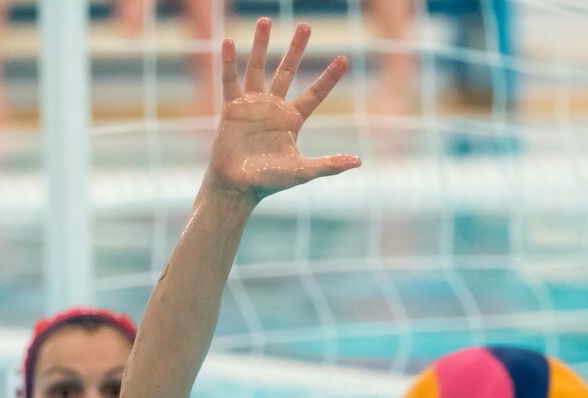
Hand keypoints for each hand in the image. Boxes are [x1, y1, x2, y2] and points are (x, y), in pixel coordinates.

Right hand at [206, 19, 360, 203]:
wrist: (237, 187)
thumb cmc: (269, 182)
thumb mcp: (302, 171)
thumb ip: (329, 165)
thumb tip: (358, 162)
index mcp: (292, 121)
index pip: (315, 94)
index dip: (330, 77)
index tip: (345, 58)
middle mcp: (274, 109)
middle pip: (287, 71)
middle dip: (297, 49)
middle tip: (307, 26)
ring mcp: (252, 105)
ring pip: (258, 68)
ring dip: (261, 45)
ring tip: (265, 20)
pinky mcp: (232, 108)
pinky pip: (231, 80)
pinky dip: (229, 62)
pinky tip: (228, 41)